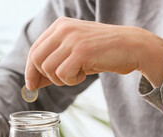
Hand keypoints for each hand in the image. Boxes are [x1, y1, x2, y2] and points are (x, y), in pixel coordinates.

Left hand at [25, 17, 162, 88]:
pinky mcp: (81, 51)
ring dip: (61, 79)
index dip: (30, 70)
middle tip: (61, 80)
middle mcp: (63, 29)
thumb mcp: (73, 54)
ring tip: (77, 73)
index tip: (31, 85)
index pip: (34, 50)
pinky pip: (62, 74)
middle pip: (36, 60)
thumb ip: (53, 63)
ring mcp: (72, 39)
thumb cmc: (101, 52)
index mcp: (59, 26)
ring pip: (48, 69)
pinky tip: (84, 74)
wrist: (132, 46)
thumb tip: (32, 83)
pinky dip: (71, 80)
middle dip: (44, 76)